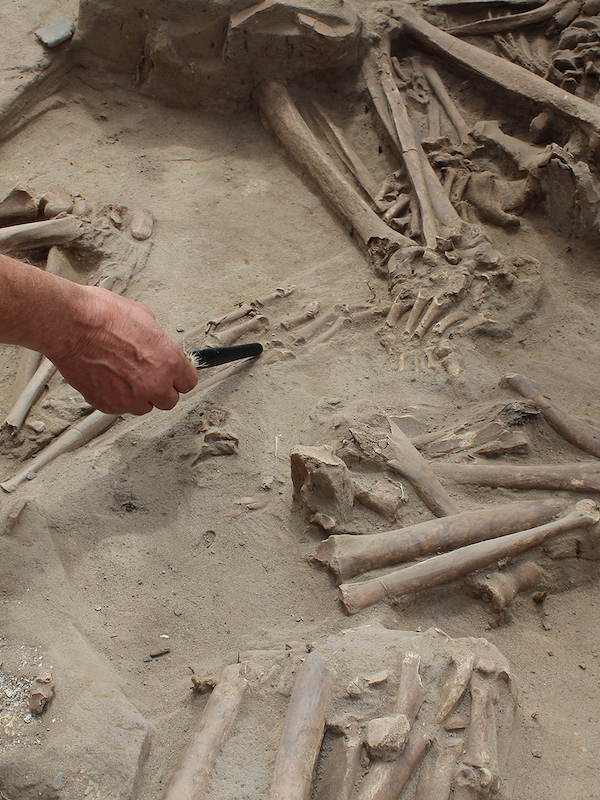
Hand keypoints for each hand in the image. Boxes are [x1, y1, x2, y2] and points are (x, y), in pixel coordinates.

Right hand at [48, 286, 197, 414]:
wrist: (69, 325)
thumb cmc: (102, 316)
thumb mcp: (144, 317)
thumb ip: (158, 341)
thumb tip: (158, 346)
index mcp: (168, 361)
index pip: (189, 383)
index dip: (180, 378)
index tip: (174, 376)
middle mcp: (153, 384)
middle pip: (169, 401)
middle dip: (161, 390)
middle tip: (148, 376)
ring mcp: (130, 398)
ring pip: (144, 407)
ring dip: (138, 396)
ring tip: (123, 376)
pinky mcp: (107, 404)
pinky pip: (119, 408)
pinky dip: (115, 397)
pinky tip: (107, 379)